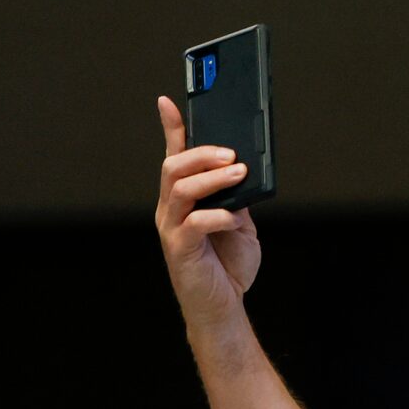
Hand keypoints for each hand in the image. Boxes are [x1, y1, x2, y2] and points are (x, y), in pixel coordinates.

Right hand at [155, 96, 260, 327]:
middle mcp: (170, 210)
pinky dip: (218, 215)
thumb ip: (235, 196)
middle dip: (201, 153)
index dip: (170, 128)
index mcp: (183, 199)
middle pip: (173, 166)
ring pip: (180, 188)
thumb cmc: (229, 265)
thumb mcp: (239, 221)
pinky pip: (194, 222)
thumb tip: (240, 170)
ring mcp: (172, 229)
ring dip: (212, 177)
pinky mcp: (179, 250)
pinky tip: (234, 219)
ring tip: (239, 173)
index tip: (168, 101)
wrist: (223, 307)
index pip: (173, 157)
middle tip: (232, 153)